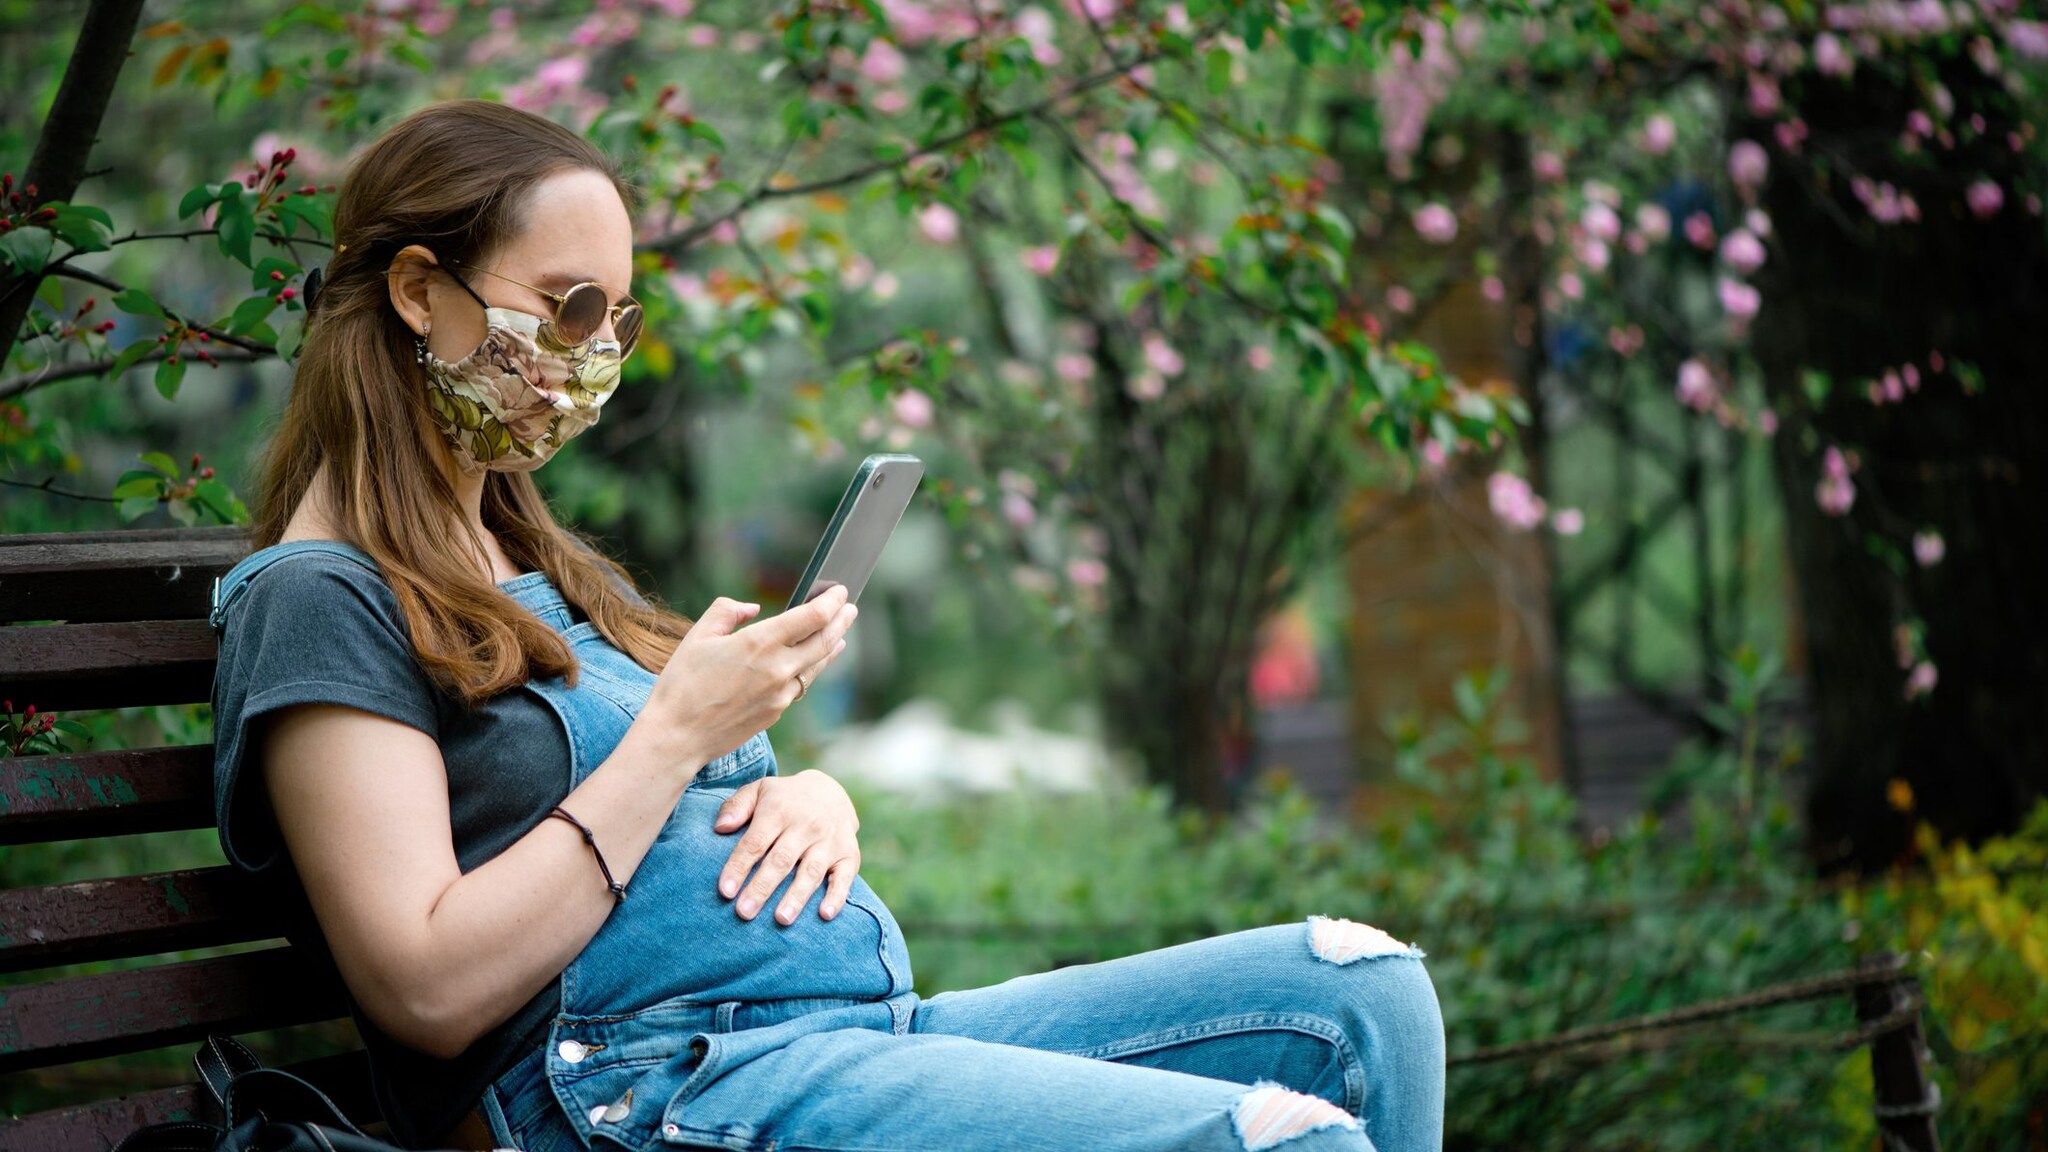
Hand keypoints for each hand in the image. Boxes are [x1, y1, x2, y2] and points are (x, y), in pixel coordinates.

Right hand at [636, 588, 856, 772]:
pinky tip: (813, 663)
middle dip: (841, 620)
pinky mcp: (777, 712)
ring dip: (832, 645)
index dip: (831, 602)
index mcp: (760, 642)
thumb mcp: (699, 635)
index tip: (839, 591)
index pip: (812, 617)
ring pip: (817, 665)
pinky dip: (813, 668)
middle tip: (850, 608)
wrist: (678, 736)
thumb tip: (752, 608)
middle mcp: (778, 668)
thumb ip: (727, 611)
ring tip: (841, 633)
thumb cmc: (682, 684)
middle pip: (825, 640)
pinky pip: (801, 684)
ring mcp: (781, 694)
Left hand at [713, 771, 861, 923]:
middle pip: (781, 860)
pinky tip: (825, 914)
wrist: (830, 791)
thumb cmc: (782, 800)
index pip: (755, 842)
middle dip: (762, 887)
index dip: (740, 867)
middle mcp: (806, 825)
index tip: (725, 891)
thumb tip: (720, 828)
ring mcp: (830, 840)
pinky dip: (837, 896)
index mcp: (779, 811)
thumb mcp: (758, 791)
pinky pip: (845, 877)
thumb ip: (736, 807)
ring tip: (781, 919)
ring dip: (796, 896)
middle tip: (745, 912)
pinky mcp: (849, 854)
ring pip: (811, 871)